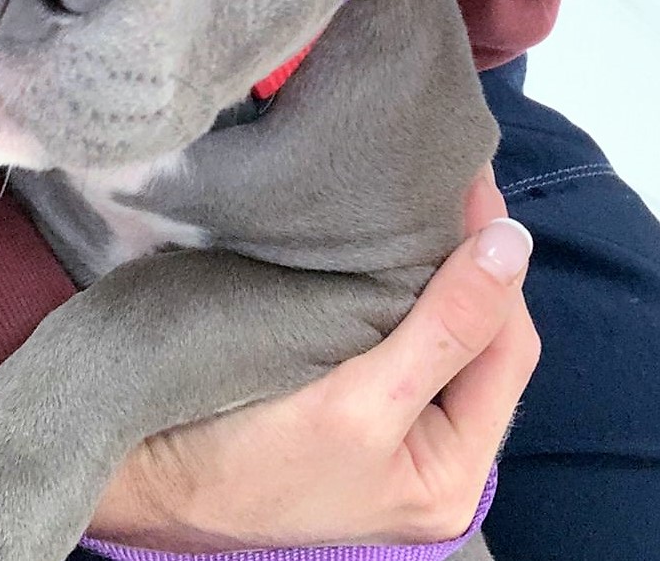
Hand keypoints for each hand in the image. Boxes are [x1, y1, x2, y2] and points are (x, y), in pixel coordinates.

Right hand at [90, 166, 537, 550]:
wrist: (146, 476)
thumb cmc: (247, 461)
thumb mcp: (359, 403)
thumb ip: (444, 329)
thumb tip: (513, 244)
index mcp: (455, 471)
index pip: (507, 346)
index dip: (498, 265)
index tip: (475, 185)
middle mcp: (435, 451)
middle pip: (480, 337)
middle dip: (471, 262)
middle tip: (450, 182)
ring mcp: (394, 428)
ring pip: (440, 330)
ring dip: (436, 269)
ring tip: (424, 203)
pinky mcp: (352, 400)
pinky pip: (398, 332)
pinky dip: (398, 285)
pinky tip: (383, 246)